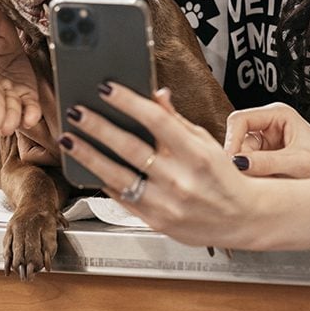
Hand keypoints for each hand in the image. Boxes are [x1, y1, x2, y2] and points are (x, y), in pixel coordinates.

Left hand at [59, 85, 265, 248]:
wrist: (239, 218)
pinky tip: (88, 166)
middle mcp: (179, 179)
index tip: (107, 89)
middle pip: (130, 148)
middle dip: (99, 127)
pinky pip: (122, 198)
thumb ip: (178, 120)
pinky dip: (102, 180)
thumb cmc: (223, 176)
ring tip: (69, 138)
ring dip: (89, 155)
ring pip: (117, 175)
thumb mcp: (207, 142)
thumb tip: (157, 95)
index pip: (156, 121)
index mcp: (195, 154)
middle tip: (77, 111)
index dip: (129, 102)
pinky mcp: (155, 221)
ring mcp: (165, 203)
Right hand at [223, 102, 309, 176]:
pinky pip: (249, 169)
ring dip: (248, 172)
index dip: (232, 140)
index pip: (240, 120)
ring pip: (241, 157)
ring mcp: (266, 144)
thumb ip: (267, 162)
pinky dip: (253, 179)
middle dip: (241, 160)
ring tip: (268, 181)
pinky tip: (268, 184)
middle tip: (249, 178)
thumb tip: (238, 164)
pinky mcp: (265, 161)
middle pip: (238, 140)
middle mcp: (268, 126)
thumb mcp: (298, 162)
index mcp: (277, 114)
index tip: (231, 162)